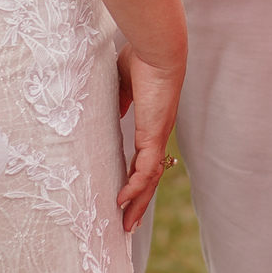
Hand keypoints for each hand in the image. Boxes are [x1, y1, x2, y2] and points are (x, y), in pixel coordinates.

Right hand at [116, 42, 183, 231]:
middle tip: (128, 223)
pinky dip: (135, 187)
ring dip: (138, 202)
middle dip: (140, 201)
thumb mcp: (123, 83)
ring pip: (150, 179)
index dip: (135, 177)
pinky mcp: (155, 134)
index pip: (144, 158)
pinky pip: (146, 169)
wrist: (158, 49)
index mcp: (152, 123)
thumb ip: (119, 100)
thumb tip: (112, 111)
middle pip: (150, 177)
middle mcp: (158, 134)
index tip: (126, 194)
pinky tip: (124, 200)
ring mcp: (159, 136)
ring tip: (126, 223)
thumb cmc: (141, 58)